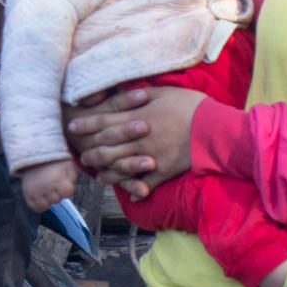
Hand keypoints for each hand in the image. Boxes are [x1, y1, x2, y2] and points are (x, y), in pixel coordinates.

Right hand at [20, 159, 77, 213]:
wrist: (35, 154)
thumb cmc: (54, 162)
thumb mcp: (68, 166)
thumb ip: (72, 180)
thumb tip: (68, 193)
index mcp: (57, 180)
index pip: (67, 194)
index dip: (67, 189)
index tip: (63, 183)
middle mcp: (45, 187)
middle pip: (56, 200)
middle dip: (57, 194)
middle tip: (54, 185)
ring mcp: (35, 191)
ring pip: (45, 206)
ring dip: (48, 200)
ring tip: (47, 191)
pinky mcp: (27, 193)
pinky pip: (34, 207)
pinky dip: (38, 204)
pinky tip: (41, 196)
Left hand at [64, 86, 206, 199]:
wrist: (214, 129)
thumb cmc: (190, 105)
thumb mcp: (162, 92)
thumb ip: (139, 96)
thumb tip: (121, 94)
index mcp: (137, 117)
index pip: (104, 121)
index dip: (86, 124)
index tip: (72, 127)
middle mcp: (139, 139)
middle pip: (107, 147)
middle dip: (91, 151)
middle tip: (81, 155)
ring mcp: (150, 158)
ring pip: (120, 168)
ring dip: (106, 172)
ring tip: (97, 175)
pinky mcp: (163, 172)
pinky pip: (145, 184)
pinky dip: (135, 190)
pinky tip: (128, 194)